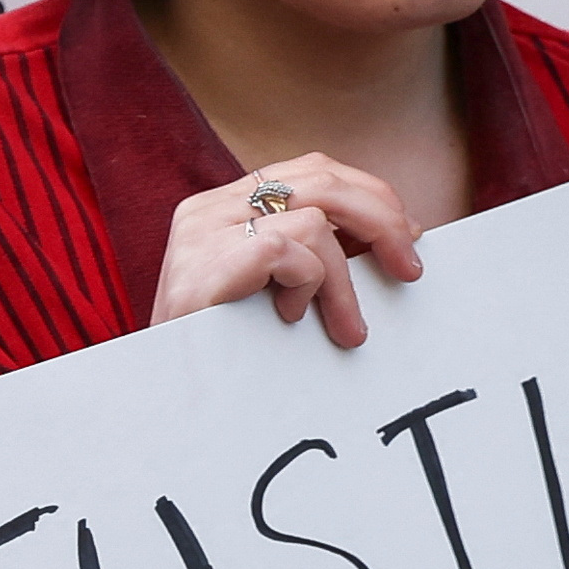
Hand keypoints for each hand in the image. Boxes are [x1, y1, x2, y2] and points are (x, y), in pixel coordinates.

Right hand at [156, 151, 421, 349]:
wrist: (160, 398)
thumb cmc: (222, 350)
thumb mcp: (271, 287)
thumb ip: (313, 252)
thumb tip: (395, 235)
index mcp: (223, 205)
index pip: (312, 170)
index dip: (370, 197)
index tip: (407, 239)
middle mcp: (207, 208)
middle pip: (322, 180)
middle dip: (381, 222)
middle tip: (409, 270)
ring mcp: (201, 234)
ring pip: (314, 219)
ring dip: (345, 280)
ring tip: (344, 327)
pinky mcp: (204, 264)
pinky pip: (287, 249)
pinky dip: (307, 284)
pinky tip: (291, 317)